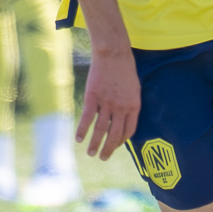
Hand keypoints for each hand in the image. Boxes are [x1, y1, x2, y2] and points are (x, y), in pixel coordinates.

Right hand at [76, 44, 140, 160]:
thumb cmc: (125, 69)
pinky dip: (82, 130)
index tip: (116, 146)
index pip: (129, 131)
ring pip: (100, 129)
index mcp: (134, 106)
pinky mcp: (93, 97)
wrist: (113, 53)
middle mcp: (121, 108)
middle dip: (108, 149)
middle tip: (103, 158)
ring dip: (94, 144)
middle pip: (114, 134)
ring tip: (90, 153)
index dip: (122, 141)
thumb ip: (130, 104)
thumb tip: (124, 118)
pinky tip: (78, 139)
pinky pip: (87, 118)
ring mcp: (107, 103)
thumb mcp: (134, 88)